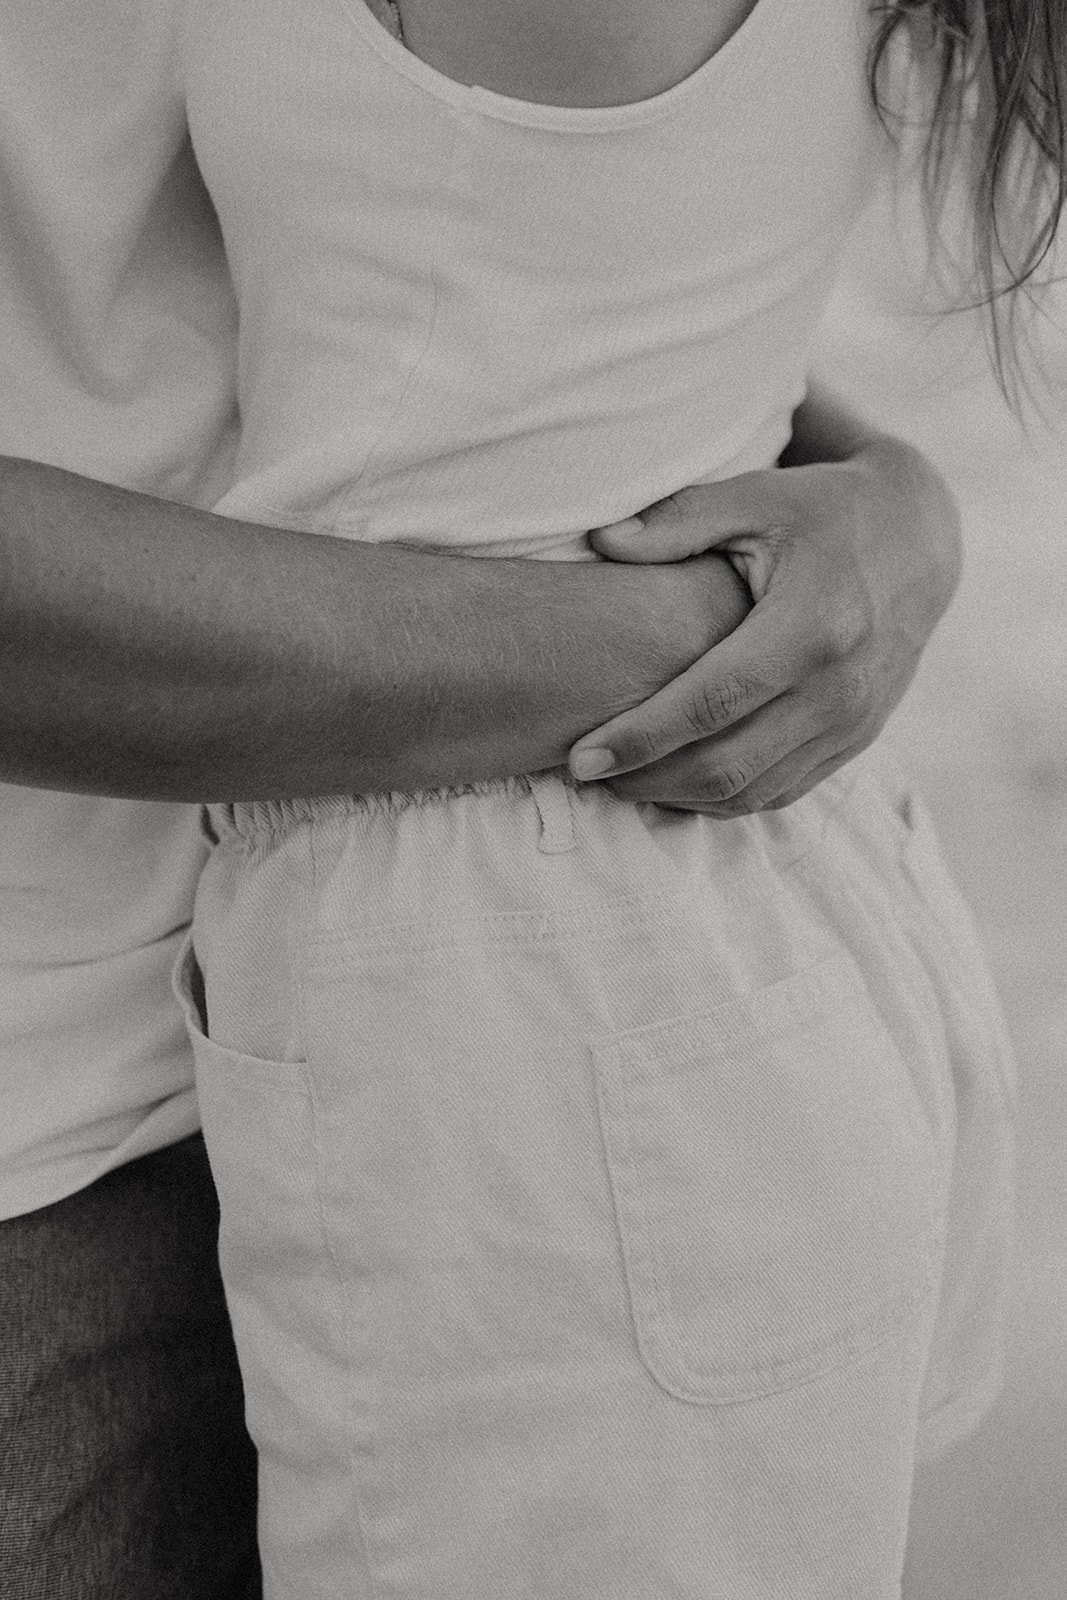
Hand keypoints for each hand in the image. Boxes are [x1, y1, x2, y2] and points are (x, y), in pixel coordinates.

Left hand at [566, 438, 961, 813]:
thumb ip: (678, 520)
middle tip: (584, 775)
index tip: (580, 758)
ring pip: (752, 793)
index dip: (640, 737)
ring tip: (621, 782)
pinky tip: (674, 783)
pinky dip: (722, 800)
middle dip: (646, 779)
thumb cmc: (824, 510)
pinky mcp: (856, 741)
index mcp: (812, 626)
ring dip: (678, 798)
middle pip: (727, 764)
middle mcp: (839, 688)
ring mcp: (854, 723)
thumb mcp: (758, 495)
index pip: (710, 704)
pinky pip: (782, 793)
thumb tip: (603, 541)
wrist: (919, 538)